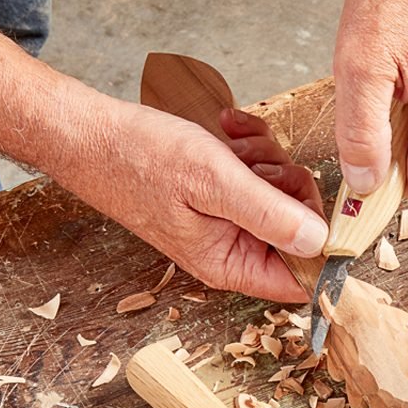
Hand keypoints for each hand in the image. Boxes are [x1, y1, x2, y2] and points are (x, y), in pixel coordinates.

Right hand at [58, 97, 329, 301]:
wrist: (88, 132)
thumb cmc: (138, 158)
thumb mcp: (214, 183)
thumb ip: (270, 215)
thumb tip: (319, 241)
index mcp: (231, 265)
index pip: (300, 278)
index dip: (319, 243)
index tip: (313, 202)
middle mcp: (234, 251)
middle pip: (299, 229)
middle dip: (288, 185)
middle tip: (259, 160)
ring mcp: (229, 222)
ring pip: (281, 193)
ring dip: (266, 158)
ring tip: (233, 141)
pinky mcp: (222, 195)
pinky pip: (258, 173)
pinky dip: (250, 146)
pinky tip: (228, 129)